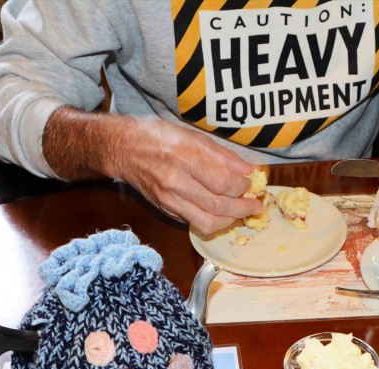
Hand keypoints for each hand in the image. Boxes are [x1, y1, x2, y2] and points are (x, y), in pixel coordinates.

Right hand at [111, 118, 261, 234]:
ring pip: (207, 222)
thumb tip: (248, 170)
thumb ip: (222, 155)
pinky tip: (221, 212)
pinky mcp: (165, 210)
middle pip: (218, 205)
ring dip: (230, 220)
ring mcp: (169, 199)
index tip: (251, 183)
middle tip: (255, 204)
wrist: (123, 149)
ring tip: (240, 212)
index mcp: (184, 157)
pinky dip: (213, 221)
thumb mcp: (192, 135)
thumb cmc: (158, 136)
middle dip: (243, 208)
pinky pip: (194, 223)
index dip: (243, 186)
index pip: (223, 181)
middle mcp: (175, 181)